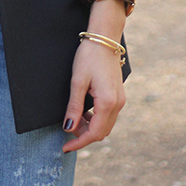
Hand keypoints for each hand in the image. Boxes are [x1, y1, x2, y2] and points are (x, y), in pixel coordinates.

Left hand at [61, 38, 124, 152]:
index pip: (94, 133)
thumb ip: (74, 107)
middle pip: (101, 132)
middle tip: (67, 131)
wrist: (104, 38)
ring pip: (105, 125)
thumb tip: (69, 128)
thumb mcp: (77, 81)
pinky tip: (84, 113)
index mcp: (107, 102)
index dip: (79, 143)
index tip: (65, 147)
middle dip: (84, 136)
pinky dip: (96, 120)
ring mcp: (120, 100)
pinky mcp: (119, 95)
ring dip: (90, 128)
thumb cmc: (89, 56)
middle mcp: (118, 104)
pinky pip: (108, 116)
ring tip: (74, 120)